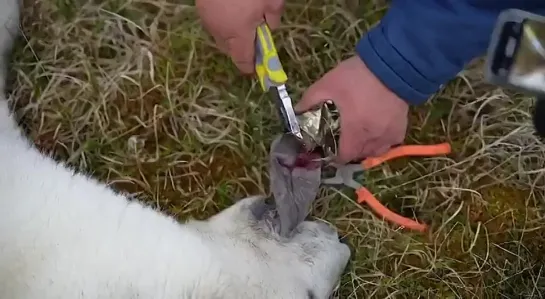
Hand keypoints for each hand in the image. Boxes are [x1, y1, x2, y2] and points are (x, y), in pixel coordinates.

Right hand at [196, 0, 283, 73]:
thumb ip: (274, 18)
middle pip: (231, 51)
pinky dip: (223, 21)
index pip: (243, 62)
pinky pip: (214, 23)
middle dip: (243, 48)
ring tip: (243, 15)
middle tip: (255, 34)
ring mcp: (208, 20)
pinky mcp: (201, 9)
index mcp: (239, 35)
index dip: (251, 67)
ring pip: (221, 37)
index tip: (260, 66)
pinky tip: (232, 6)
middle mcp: (220, 32)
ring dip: (232, 34)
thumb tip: (271, 28)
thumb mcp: (272, 0)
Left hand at [295, 56, 409, 163]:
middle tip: (342, 135)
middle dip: (348, 149)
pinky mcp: (400, 130)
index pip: (342, 157)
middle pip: (357, 155)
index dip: (333, 154)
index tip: (328, 146)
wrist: (390, 65)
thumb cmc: (355, 77)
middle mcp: (372, 140)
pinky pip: (388, 143)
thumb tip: (296, 114)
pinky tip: (375, 128)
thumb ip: (309, 101)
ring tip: (359, 132)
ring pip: (373, 151)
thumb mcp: (326, 85)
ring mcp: (388, 136)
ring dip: (364, 146)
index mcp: (353, 132)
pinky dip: (380, 140)